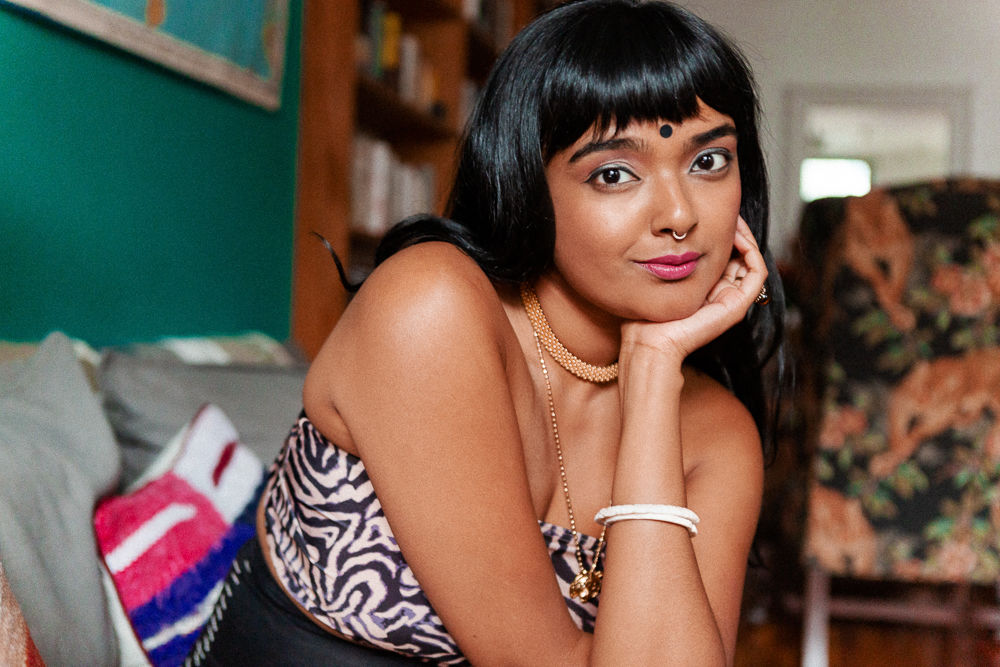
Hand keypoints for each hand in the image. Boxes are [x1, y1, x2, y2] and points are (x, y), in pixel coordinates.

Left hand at [621, 216, 767, 364]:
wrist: (650, 340)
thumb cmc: (648, 314)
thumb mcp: (661, 278)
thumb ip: (670, 261)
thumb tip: (669, 234)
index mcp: (706, 288)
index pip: (723, 255)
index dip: (723, 233)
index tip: (714, 213)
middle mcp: (721, 293)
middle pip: (739, 255)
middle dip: (736, 231)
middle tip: (728, 210)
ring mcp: (731, 300)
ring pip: (750, 261)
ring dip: (746, 237)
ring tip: (734, 220)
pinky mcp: (737, 305)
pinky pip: (757, 273)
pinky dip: (752, 252)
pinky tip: (737, 236)